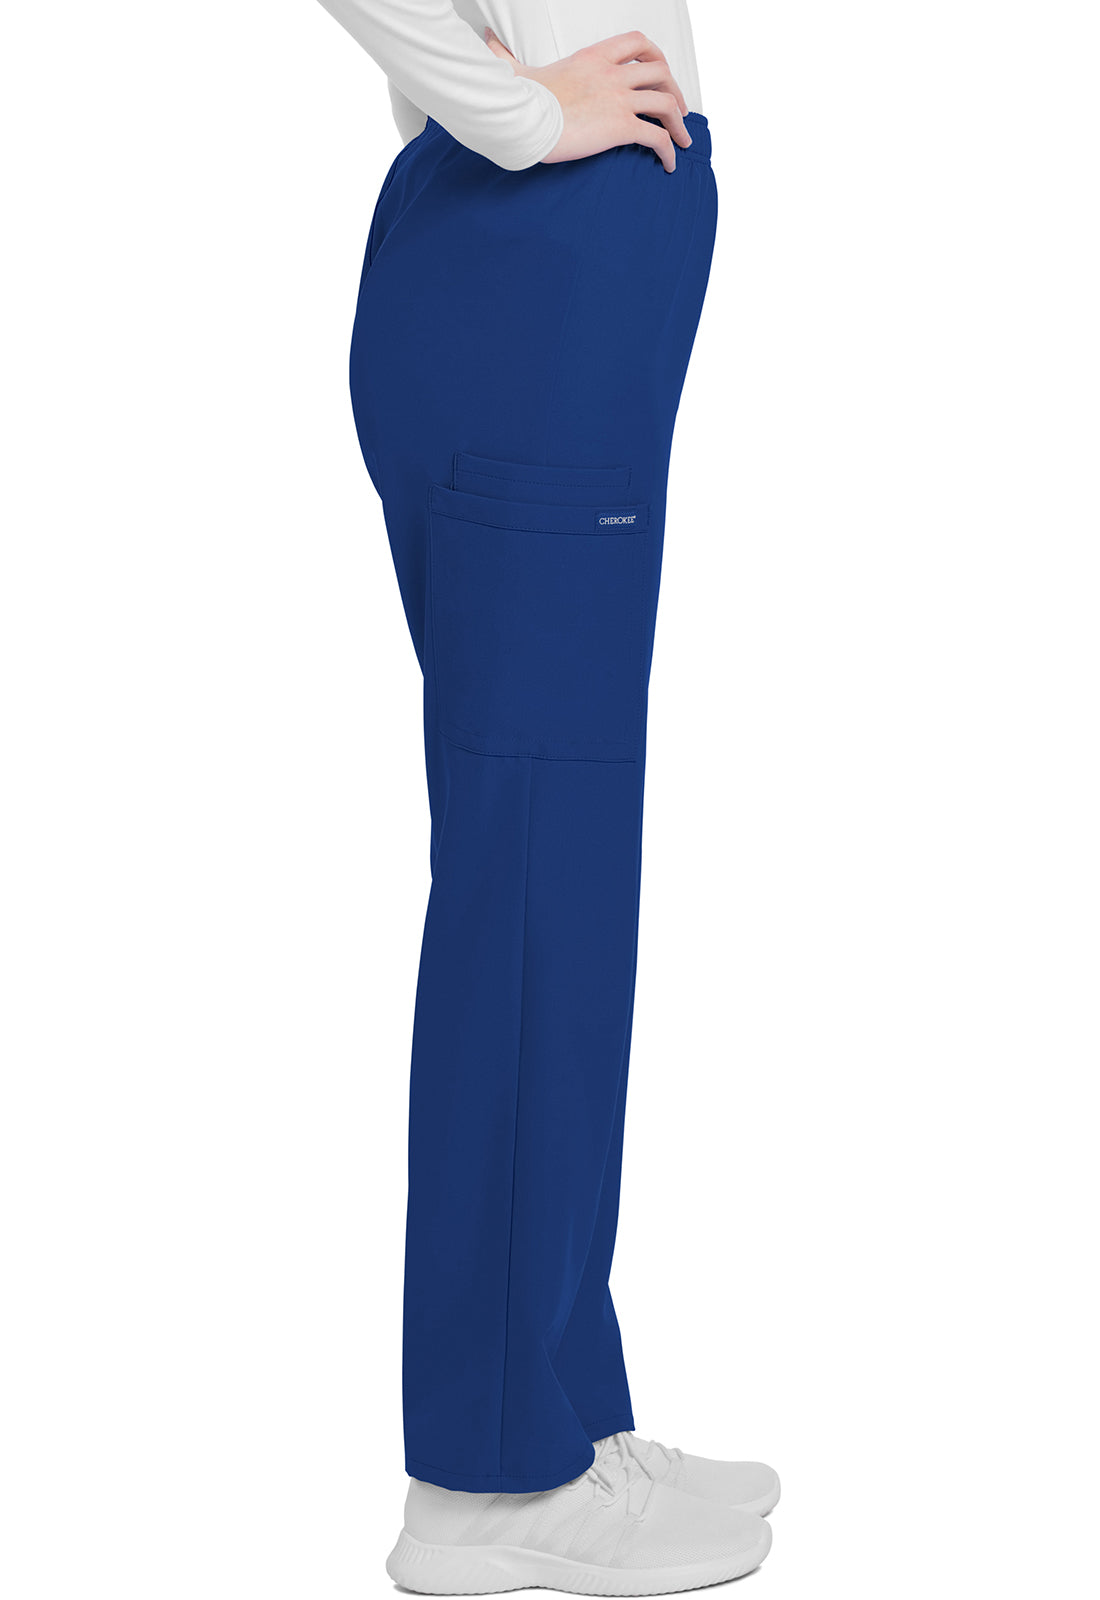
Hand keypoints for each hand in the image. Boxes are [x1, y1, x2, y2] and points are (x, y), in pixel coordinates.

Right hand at [484, 28, 692, 173]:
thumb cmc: (516, 100)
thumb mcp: (516, 71)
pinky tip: (669, 165)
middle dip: (676, 91)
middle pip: (660, 72)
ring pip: (666, 103)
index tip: (661, 74)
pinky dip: (669, 151)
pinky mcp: (620, 127)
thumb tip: (487, 43)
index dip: (657, 56)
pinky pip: (657, 137)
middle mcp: (612, 74)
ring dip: (680, 123)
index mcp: (593, 57)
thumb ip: (507, 58)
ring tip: (682, 142)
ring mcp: (618, 99)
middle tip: (678, 112)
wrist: (520, 120)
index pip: (637, 42)